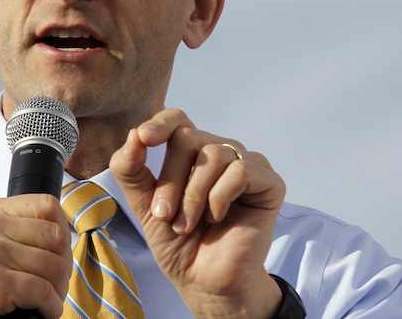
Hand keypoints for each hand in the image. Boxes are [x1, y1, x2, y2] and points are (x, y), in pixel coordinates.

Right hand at [0, 195, 71, 318]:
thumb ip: (23, 229)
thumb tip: (66, 231)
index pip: (48, 205)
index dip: (62, 234)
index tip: (55, 256)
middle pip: (56, 236)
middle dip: (64, 265)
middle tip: (53, 284)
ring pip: (54, 266)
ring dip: (58, 290)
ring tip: (46, 299)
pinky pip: (43, 291)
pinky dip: (51, 307)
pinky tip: (42, 311)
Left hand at [110, 109, 284, 318]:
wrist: (204, 282)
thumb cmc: (178, 243)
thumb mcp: (144, 206)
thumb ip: (132, 171)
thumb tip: (132, 135)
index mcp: (191, 153)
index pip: (178, 119)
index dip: (160, 123)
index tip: (144, 139)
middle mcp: (220, 152)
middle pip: (188, 137)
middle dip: (170, 180)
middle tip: (165, 215)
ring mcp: (246, 165)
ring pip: (214, 153)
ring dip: (193, 195)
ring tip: (188, 224)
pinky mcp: (269, 183)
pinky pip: (240, 171)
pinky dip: (220, 197)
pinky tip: (217, 218)